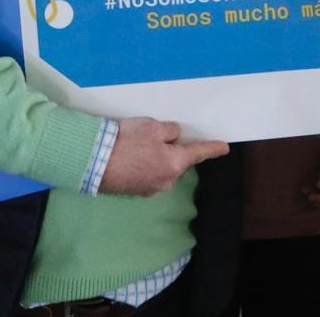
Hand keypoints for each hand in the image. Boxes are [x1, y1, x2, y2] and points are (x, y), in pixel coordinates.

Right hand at [99, 117, 229, 196]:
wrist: (94, 162)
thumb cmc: (127, 141)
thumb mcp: (151, 127)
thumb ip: (169, 130)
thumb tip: (174, 136)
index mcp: (175, 163)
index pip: (199, 153)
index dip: (212, 149)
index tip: (225, 147)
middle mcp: (167, 180)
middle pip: (176, 161)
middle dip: (171, 150)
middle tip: (156, 135)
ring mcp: (150, 189)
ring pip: (160, 168)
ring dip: (155, 158)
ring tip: (136, 145)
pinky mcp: (134, 191)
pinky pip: (146, 174)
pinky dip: (142, 165)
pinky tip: (129, 157)